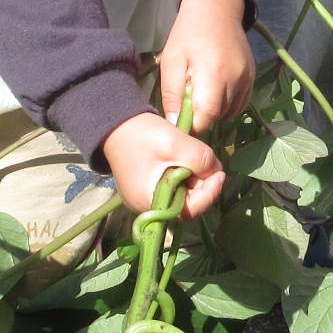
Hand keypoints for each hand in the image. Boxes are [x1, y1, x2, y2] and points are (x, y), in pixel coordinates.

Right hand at [102, 111, 223, 220]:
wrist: (113, 122)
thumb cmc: (141, 135)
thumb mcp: (176, 144)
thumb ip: (201, 159)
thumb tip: (216, 170)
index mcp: (149, 202)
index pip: (189, 211)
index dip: (210, 194)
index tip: (220, 173)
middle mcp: (145, 206)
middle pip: (186, 203)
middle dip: (201, 183)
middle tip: (207, 161)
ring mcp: (143, 196)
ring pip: (180, 193)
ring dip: (192, 176)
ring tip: (193, 155)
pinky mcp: (145, 185)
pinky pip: (170, 186)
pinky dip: (182, 173)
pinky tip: (182, 158)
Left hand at [160, 0, 253, 131]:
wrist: (216, 10)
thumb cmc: (188, 35)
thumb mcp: (171, 61)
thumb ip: (171, 95)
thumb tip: (175, 125)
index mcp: (213, 74)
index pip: (207, 116)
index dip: (193, 126)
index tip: (180, 122)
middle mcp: (236, 79)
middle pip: (219, 117)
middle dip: (202, 119)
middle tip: (187, 105)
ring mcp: (247, 79)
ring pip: (230, 113)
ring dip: (215, 113)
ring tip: (200, 96)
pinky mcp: (252, 78)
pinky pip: (240, 104)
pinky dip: (227, 106)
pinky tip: (214, 93)